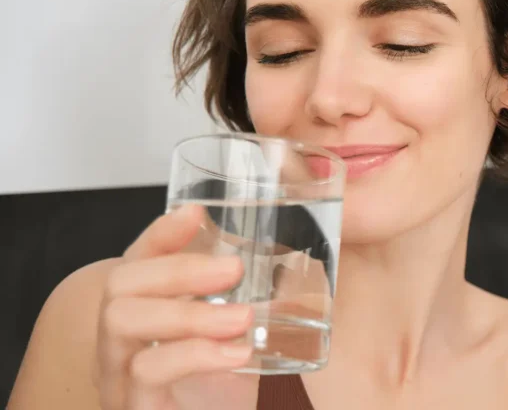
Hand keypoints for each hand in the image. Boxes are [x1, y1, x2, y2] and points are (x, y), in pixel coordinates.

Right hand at [94, 205, 259, 409]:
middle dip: (176, 269)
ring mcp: (121, 381)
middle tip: (233, 268)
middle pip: (118, 286)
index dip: (160, 234)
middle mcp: (122, 347)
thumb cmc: (236, 395)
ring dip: (187, 311)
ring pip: (120, 323)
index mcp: (146, 319)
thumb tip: (292, 258)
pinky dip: (193, 355)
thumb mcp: (246, 338)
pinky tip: (237, 352)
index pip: (135, 262)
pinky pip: (144, 374)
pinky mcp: (136, 408)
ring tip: (244, 317)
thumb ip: (255, 300)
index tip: (197, 214)